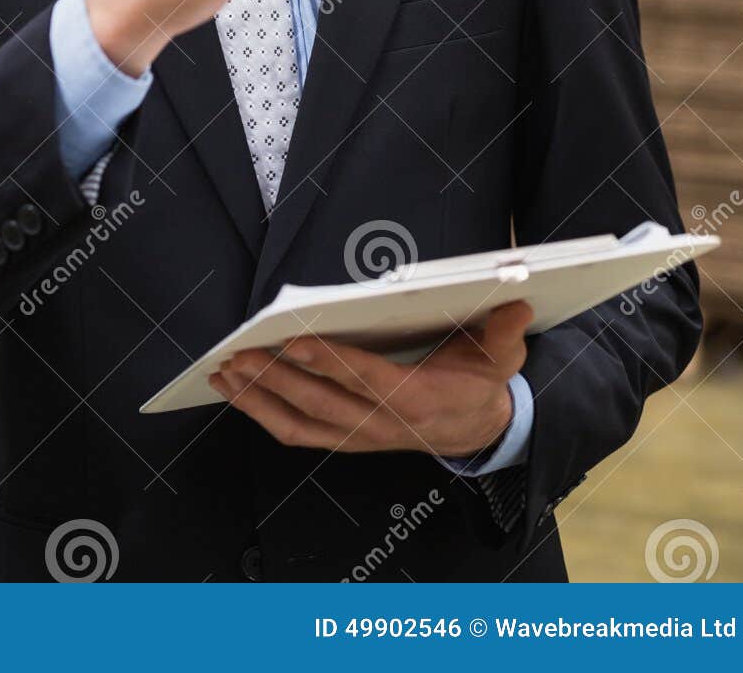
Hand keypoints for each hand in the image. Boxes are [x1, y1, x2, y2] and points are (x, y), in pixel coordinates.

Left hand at [207, 300, 531, 457]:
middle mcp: (383, 425)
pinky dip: (262, 413)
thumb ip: (505, 333)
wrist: (481, 432)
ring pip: (301, 423)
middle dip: (277, 378)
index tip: (295, 339)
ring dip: (260, 398)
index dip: (330, 361)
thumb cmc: (481, 384)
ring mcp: (360, 436)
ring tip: (226, 370)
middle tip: (240, 353)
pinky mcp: (346, 440)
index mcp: (417, 399)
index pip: (366, 380)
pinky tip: (237, 390)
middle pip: (322, 403)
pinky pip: (297, 432)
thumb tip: (516, 302)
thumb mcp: (503, 358)